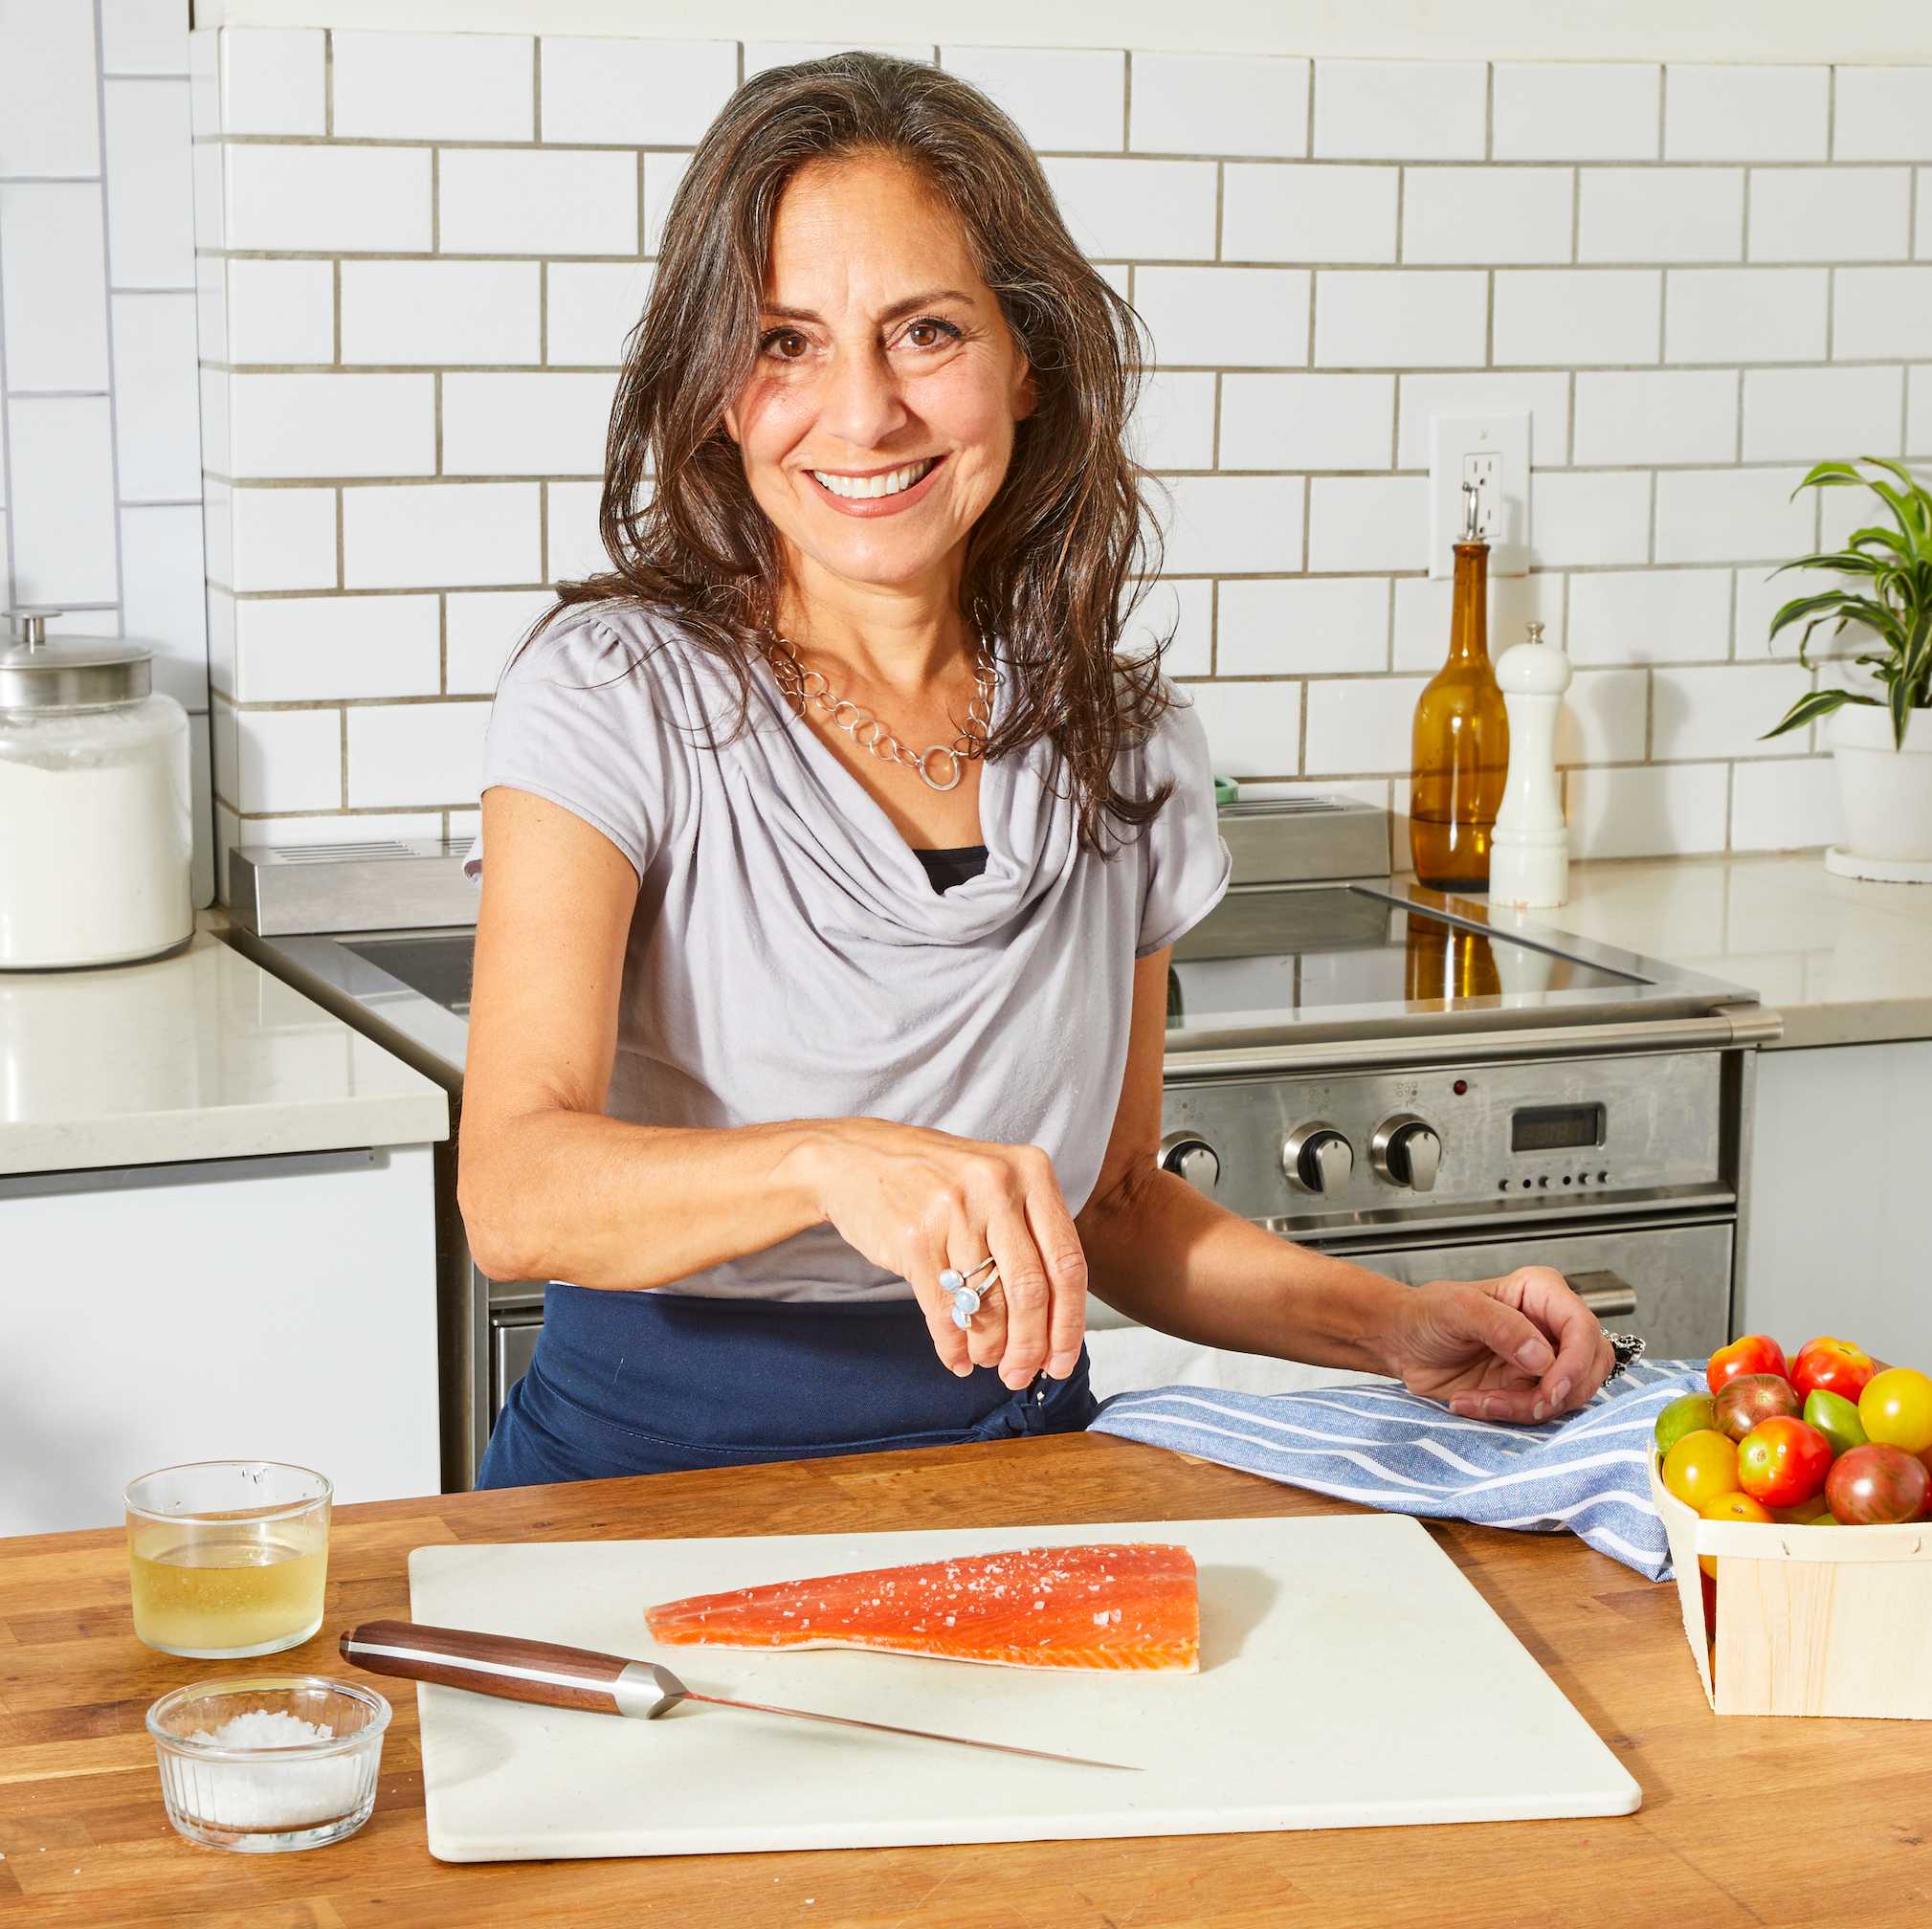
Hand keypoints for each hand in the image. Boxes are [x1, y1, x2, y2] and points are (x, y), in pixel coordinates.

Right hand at [804, 1118, 1087, 1389]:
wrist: (857, 1159)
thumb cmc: (938, 1181)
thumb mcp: (996, 1185)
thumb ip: (1031, 1237)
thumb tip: (1055, 1325)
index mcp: (1032, 1171)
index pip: (1067, 1261)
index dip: (1069, 1322)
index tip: (1062, 1360)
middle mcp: (997, 1185)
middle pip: (1032, 1289)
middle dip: (1031, 1346)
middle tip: (1021, 1373)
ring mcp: (954, 1209)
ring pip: (988, 1303)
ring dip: (991, 1348)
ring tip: (988, 1360)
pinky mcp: (915, 1236)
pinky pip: (943, 1309)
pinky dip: (953, 1345)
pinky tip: (957, 1358)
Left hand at [1383, 1267, 1615, 1422]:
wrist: (1401, 1343)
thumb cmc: (1424, 1314)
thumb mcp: (1455, 1308)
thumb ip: (1500, 1325)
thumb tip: (1542, 1356)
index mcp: (1540, 1292)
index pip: (1582, 1327)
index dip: (1575, 1362)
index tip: (1550, 1388)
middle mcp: (1550, 1326)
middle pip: (1590, 1365)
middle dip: (1559, 1392)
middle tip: (1526, 1404)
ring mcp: (1544, 1360)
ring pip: (1569, 1394)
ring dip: (1528, 1407)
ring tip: (1481, 1400)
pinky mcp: (1529, 1388)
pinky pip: (1541, 1411)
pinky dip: (1511, 1415)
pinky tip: (1473, 1403)